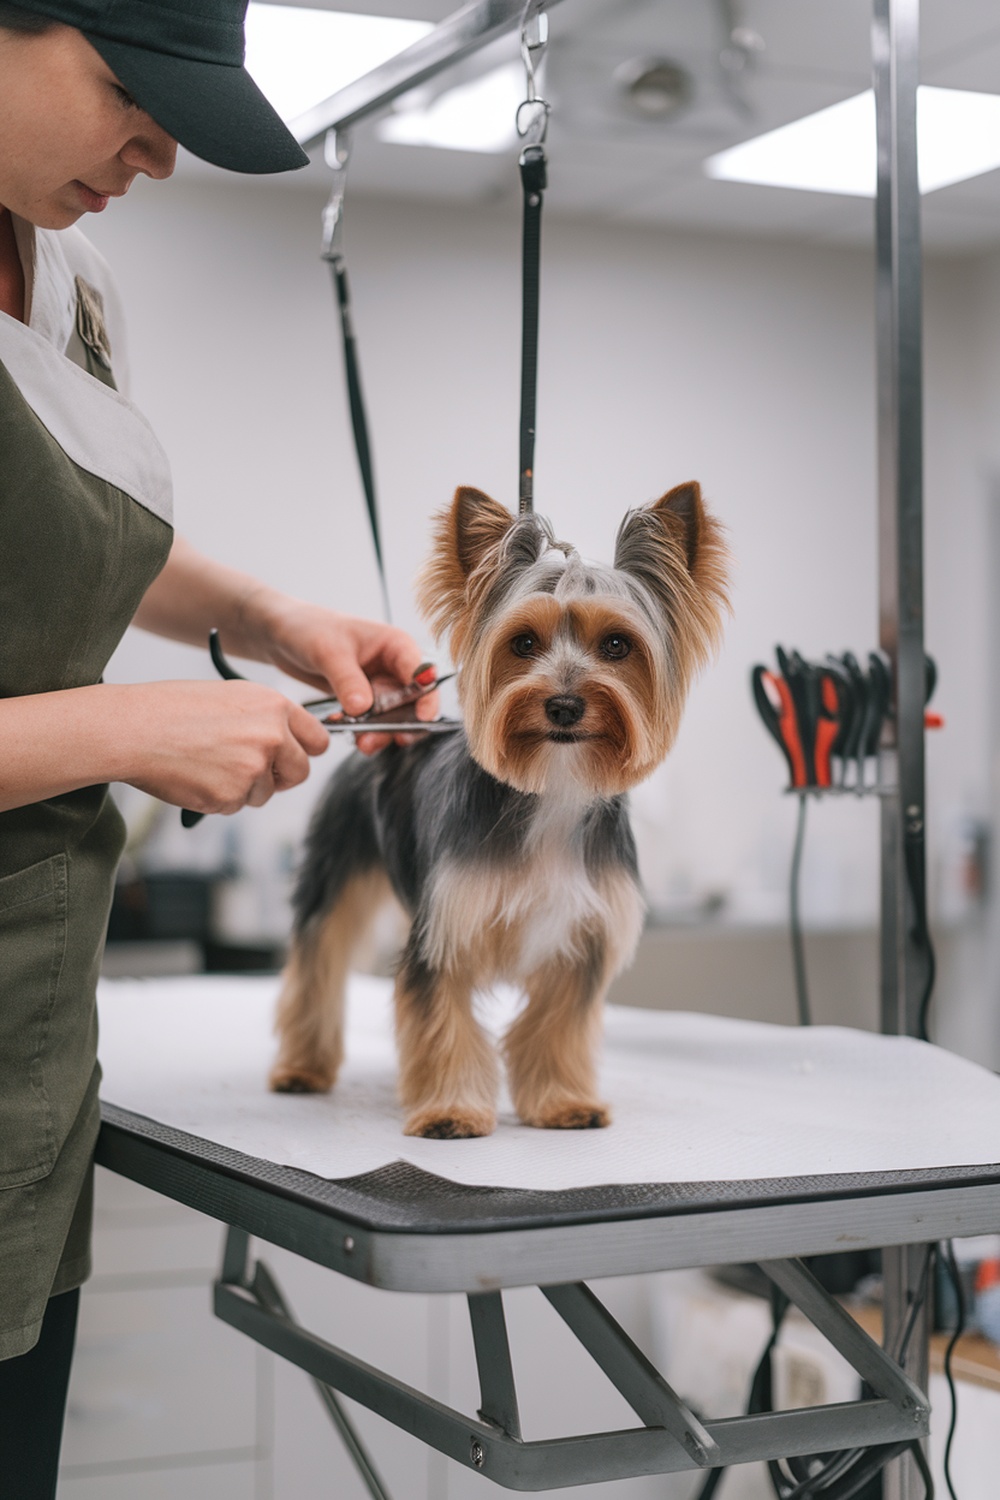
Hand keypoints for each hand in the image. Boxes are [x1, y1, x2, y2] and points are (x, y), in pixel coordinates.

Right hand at [117, 680, 329, 813]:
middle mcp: (271, 737)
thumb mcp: (231, 696)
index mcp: (274, 706)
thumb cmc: (172, 709)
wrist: (133, 728)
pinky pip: (236, 806)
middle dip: (281, 776)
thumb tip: (286, 741)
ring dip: (243, 787)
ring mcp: (253, 769)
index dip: (306, 750)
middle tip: (252, 770)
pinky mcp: (231, 796)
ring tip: (208, 763)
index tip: (296, 756)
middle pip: (301, 772)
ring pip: (265, 793)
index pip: (318, 739)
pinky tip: (196, 775)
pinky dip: (218, 797)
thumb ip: (265, 719)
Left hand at [248, 597, 440, 755]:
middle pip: (413, 702)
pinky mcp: (366, 699)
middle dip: (400, 724)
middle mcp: (394, 665)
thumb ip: (347, 680)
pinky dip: (365, 730)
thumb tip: (363, 709)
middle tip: (376, 739)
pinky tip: (347, 732)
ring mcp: (381, 684)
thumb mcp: (327, 652)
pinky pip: (374, 720)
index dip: (426, 698)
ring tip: (362, 743)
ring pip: (394, 716)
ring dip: (381, 732)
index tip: (421, 720)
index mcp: (396, 645)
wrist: (283, 635)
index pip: (422, 674)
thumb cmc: (308, 629)